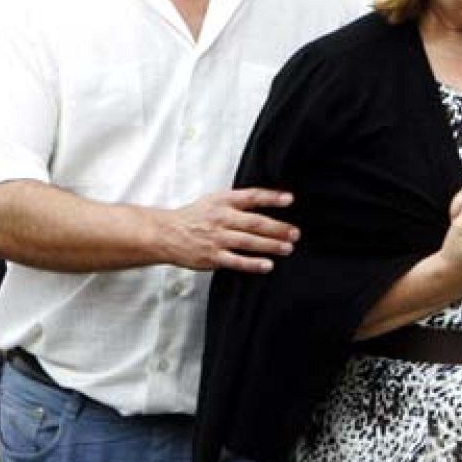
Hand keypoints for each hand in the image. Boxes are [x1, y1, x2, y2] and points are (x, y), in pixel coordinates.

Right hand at [155, 187, 299, 273]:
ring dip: (270, 245)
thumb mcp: (215, 200)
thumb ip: (239, 201)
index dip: (271, 197)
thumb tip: (270, 200)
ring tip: (288, 248)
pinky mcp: (211, 257)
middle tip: (295, 233)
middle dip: (277, 227)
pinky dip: (252, 264)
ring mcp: (216, 238)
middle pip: (254, 222)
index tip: (289, 200)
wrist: (165, 234)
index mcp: (223, 202)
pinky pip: (235, 261)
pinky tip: (267, 265)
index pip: (251, 196)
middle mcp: (221, 218)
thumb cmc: (195, 216)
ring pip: (248, 242)